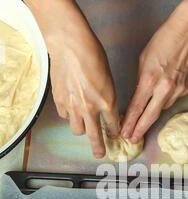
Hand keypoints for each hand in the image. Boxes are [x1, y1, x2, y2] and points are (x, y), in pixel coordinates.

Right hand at [48, 20, 119, 157]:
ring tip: (83, 129)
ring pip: (77, 130)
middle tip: (100, 154)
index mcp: (107, 101)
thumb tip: (106, 106)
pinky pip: (65, 116)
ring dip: (82, 131)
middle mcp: (91, 107)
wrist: (69, 45)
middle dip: (98, 148)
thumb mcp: (108, 76)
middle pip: (95, 136)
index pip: (113, 124)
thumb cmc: (92, 54)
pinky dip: (69, 115)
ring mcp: (74, 106)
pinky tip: (71, 110)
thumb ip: (107, 95)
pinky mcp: (60, 101)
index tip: (115, 136)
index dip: (115, 132)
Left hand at [121, 0, 187, 142]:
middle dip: (139, 129)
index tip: (124, 133)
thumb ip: (141, 81)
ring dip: (155, 108)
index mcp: (150, 79)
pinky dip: (169, 96)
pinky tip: (168, 86)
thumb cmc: (164, 39)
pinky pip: (175, 98)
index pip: (136, 107)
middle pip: (150, 116)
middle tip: (132, 139)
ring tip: (149, 106)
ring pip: (163, 106)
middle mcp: (166, 88)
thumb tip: (139, 99)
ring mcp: (180, 89)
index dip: (129, 122)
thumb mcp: (143, 59)